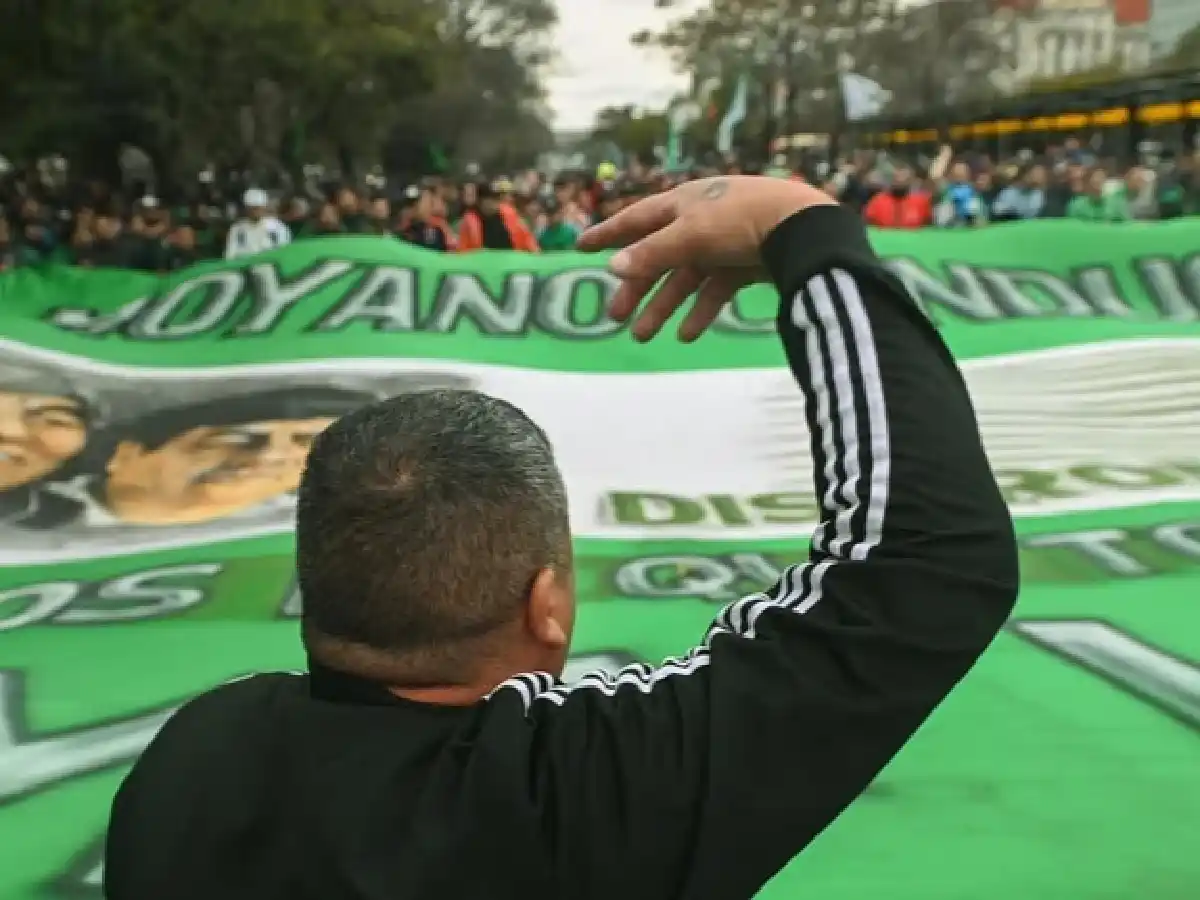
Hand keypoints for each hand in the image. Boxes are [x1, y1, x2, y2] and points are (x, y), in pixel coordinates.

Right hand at [576, 176, 835, 341]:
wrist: (802, 227)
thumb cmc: (740, 220)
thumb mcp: (691, 235)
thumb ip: (652, 253)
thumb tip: (614, 268)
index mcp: (683, 204)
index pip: (636, 220)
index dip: (609, 234)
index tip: (582, 247)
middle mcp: (700, 221)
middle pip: (658, 257)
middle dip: (637, 287)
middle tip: (615, 316)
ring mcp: (724, 244)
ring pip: (685, 279)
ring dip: (663, 307)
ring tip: (642, 337)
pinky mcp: (746, 264)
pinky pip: (715, 291)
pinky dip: (699, 312)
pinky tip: (687, 335)